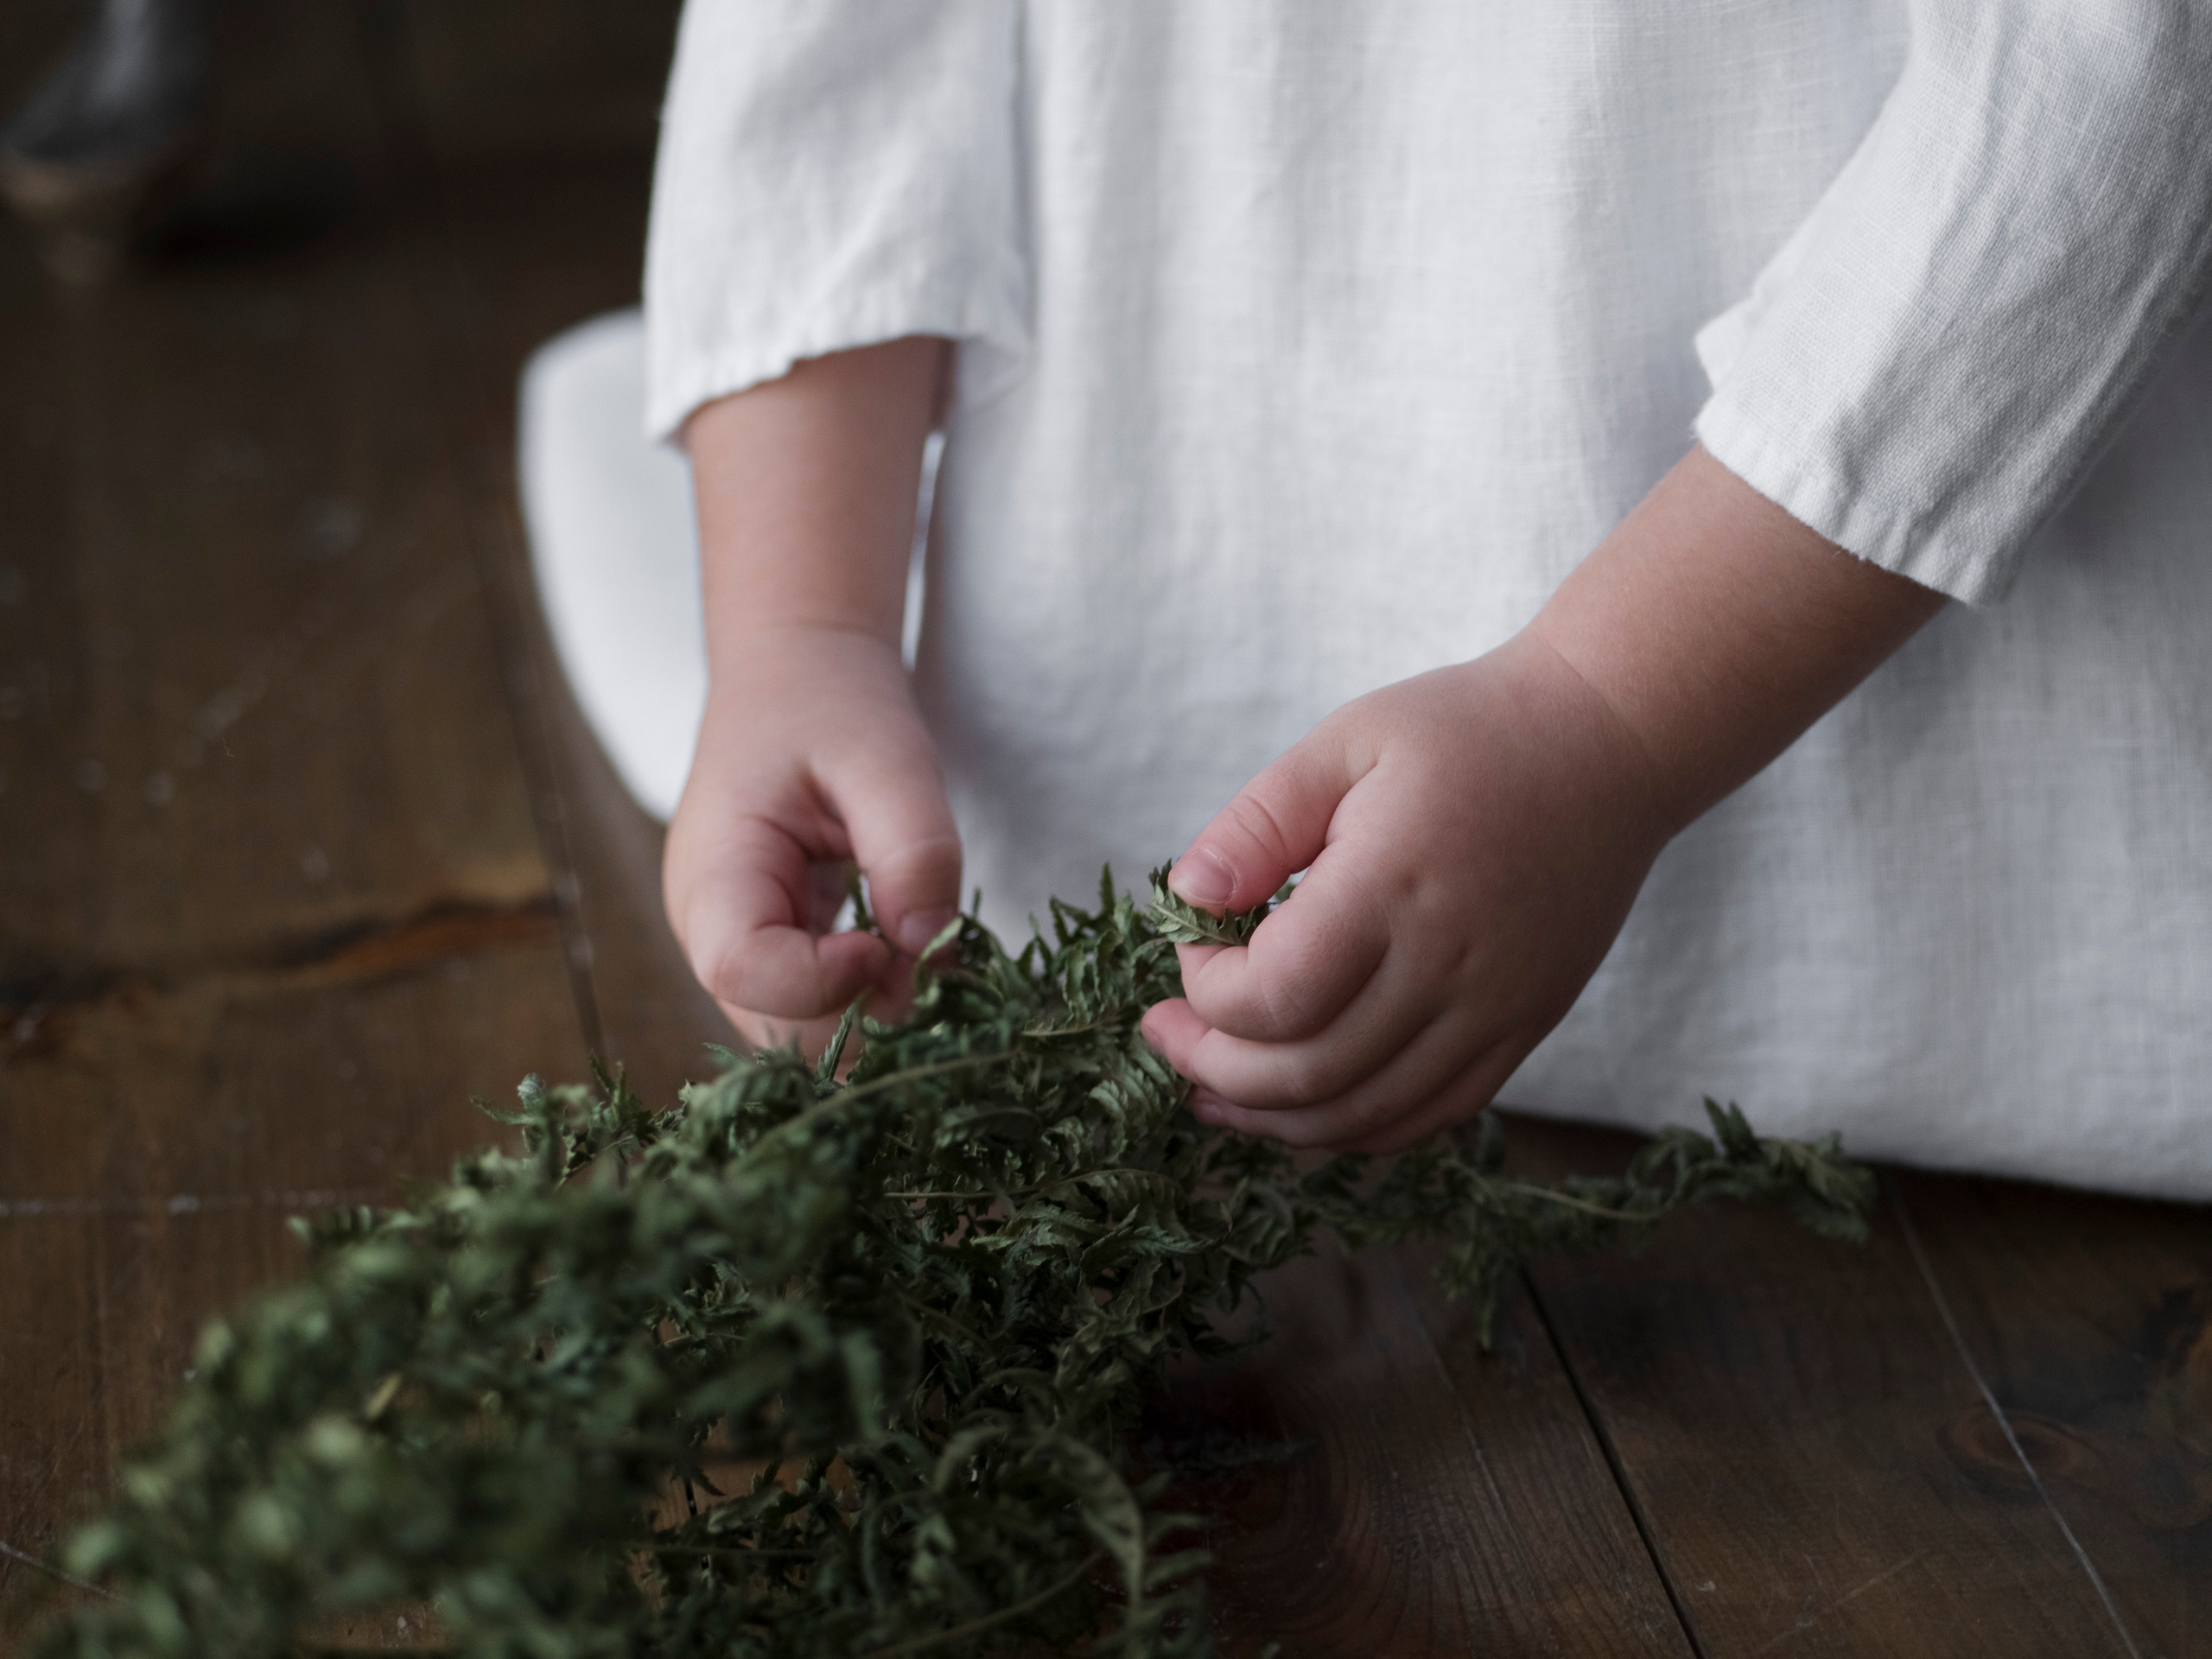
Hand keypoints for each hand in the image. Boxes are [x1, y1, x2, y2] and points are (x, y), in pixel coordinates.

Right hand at [663, 625, 960, 1058]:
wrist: (798, 672)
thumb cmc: (832, 702)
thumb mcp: (888, 756)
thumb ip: (913, 849)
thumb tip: (933, 946)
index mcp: (713, 872)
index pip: (743, 972)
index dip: (824, 981)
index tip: (890, 942)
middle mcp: (708, 928)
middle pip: (774, 1028)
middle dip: (864, 1014)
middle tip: (932, 954)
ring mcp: (737, 947)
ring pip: (799, 1036)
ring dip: (874, 1015)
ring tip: (924, 946)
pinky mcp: (773, 951)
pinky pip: (817, 1010)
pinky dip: (873, 1000)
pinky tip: (911, 951)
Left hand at [1139, 633, 1671, 1152]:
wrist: (1610, 744)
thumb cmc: (1465, 732)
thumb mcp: (1346, 742)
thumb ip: (1258, 822)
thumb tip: (1186, 897)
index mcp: (1393, 886)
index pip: (1274, 996)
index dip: (1207, 993)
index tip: (1192, 947)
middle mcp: (1449, 965)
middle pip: (1307, 1074)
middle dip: (1213, 1068)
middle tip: (1167, 1036)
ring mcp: (1495, 1010)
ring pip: (1363, 1114)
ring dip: (1269, 1117)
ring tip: (1210, 1090)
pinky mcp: (1524, 1029)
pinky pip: (1427, 1116)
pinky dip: (1352, 1127)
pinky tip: (1300, 1105)